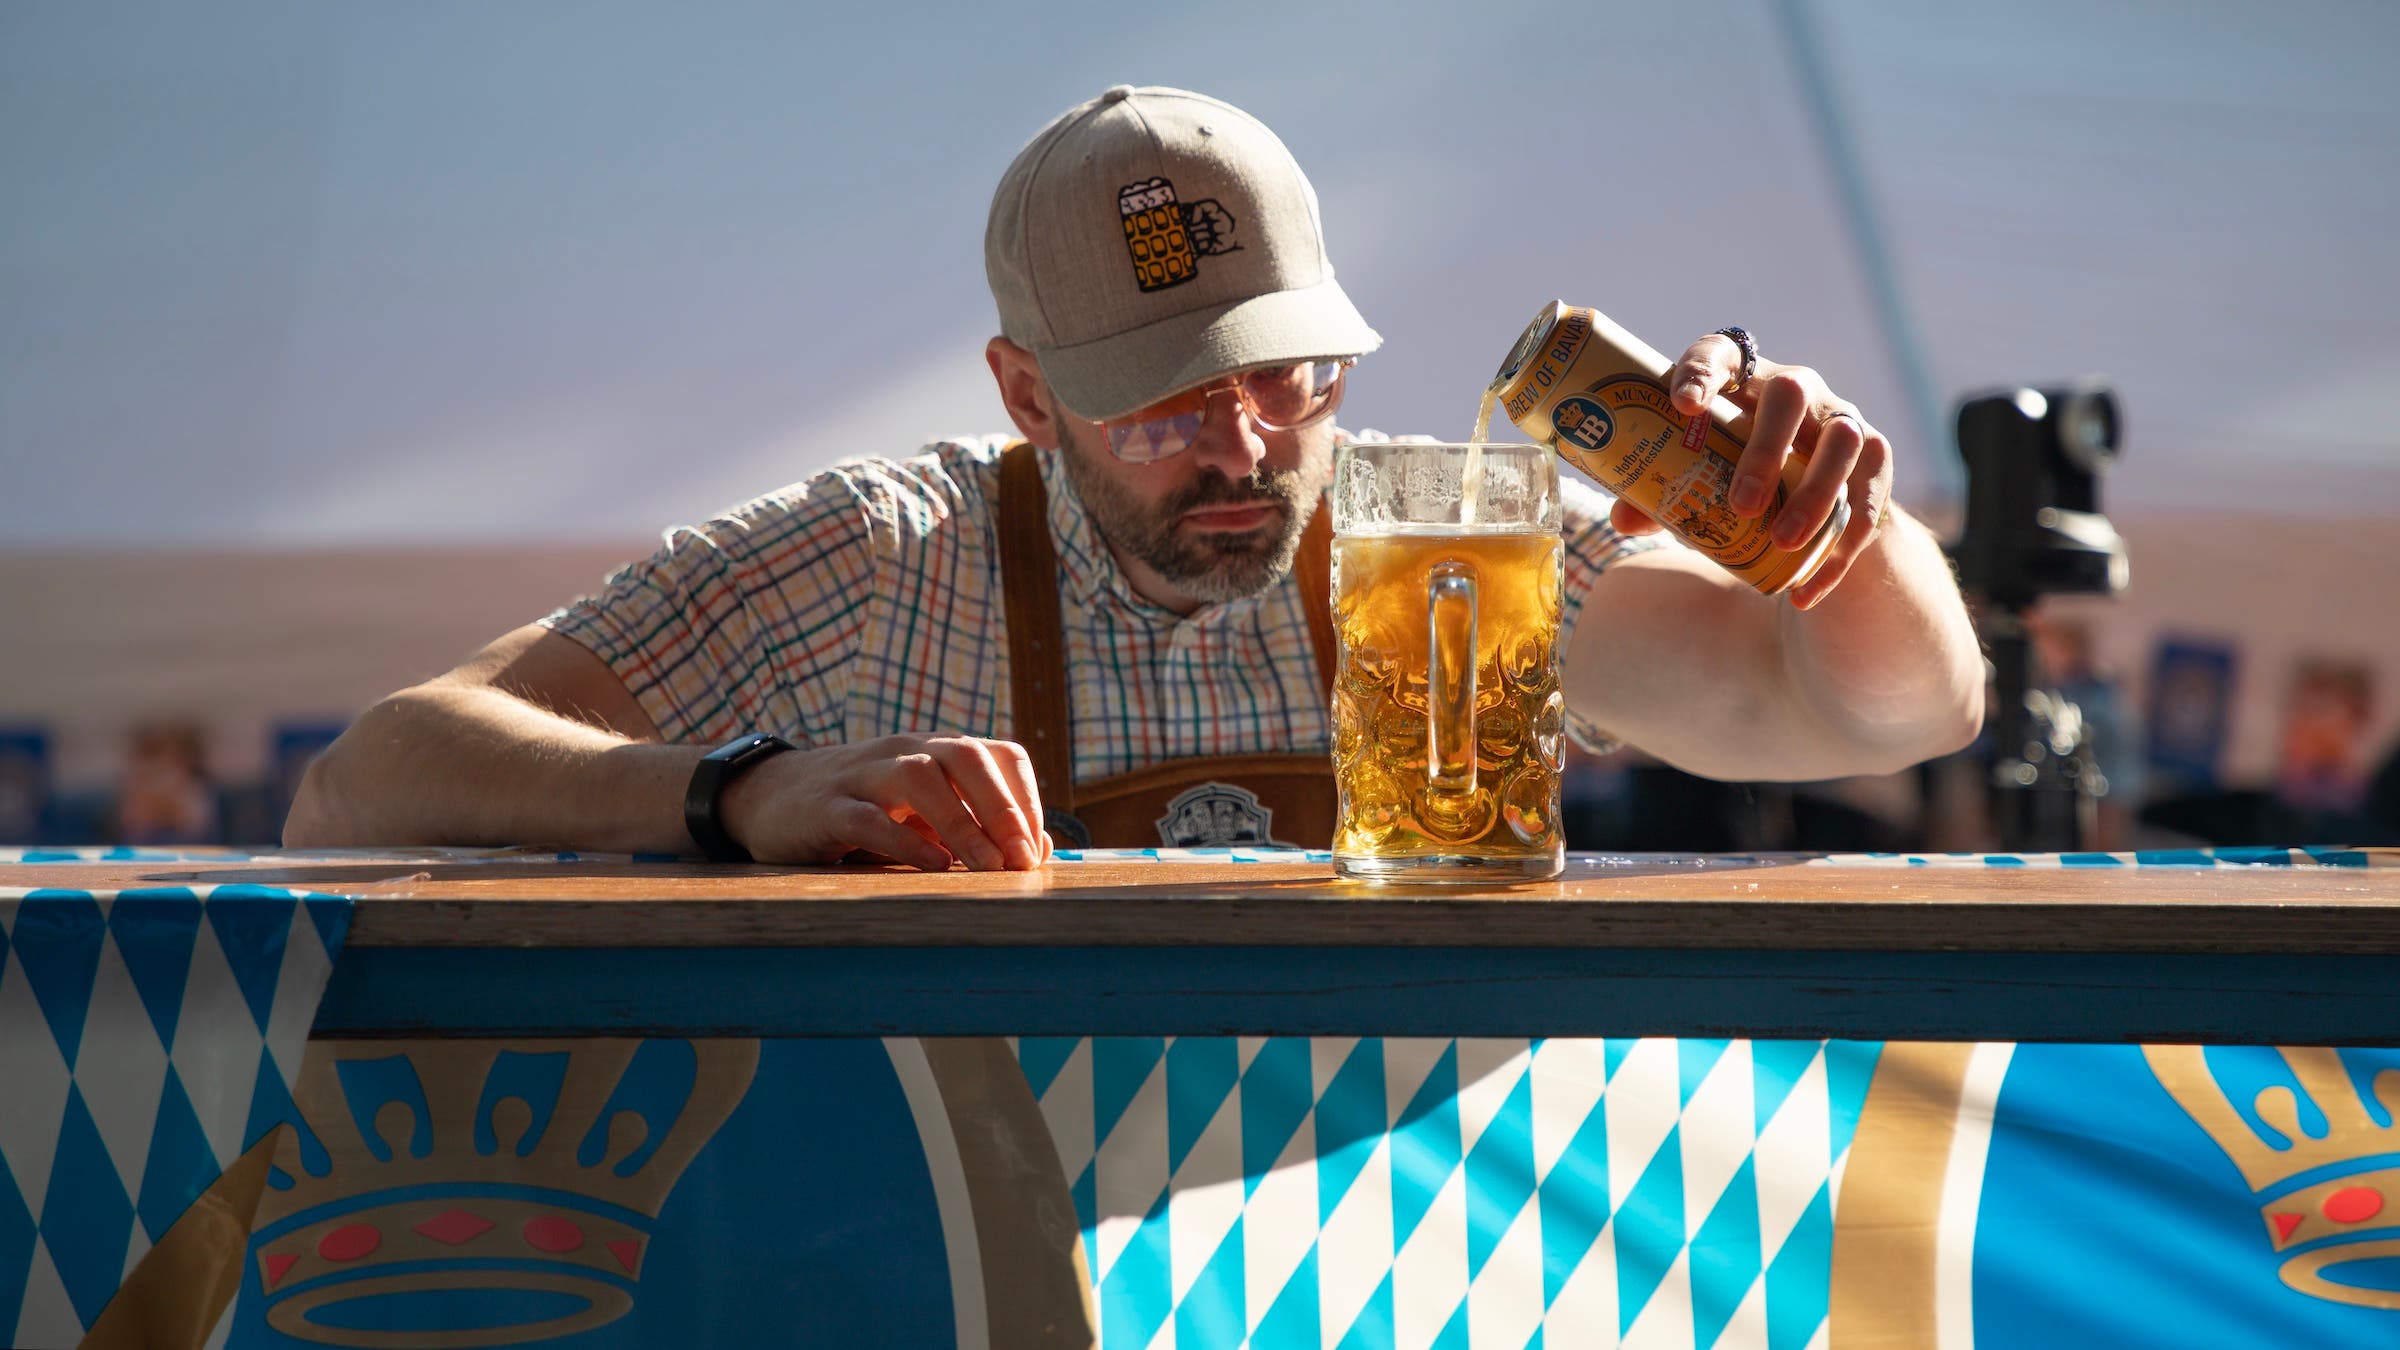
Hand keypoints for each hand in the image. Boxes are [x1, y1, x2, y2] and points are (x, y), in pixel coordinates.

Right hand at [719, 735, 1048, 870]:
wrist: (769, 798)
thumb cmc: (862, 811)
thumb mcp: (922, 816)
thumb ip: (977, 828)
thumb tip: (1039, 850)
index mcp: (936, 750)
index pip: (998, 755)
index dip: (1025, 798)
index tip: (1035, 850)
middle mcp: (905, 751)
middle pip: (965, 756)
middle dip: (1002, 807)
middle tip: (1021, 860)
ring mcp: (862, 774)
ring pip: (918, 777)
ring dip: (961, 822)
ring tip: (987, 867)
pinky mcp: (824, 807)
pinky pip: (867, 817)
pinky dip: (903, 841)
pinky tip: (932, 867)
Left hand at [1609, 334, 1893, 609]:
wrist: (1808, 478)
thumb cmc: (1730, 465)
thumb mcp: (1695, 472)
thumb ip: (1656, 492)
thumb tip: (1625, 519)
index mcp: (1741, 377)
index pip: (1718, 354)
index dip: (1700, 372)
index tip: (1682, 405)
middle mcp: (1797, 386)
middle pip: (1792, 393)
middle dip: (1767, 450)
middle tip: (1743, 506)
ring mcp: (1840, 418)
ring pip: (1845, 441)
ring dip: (1816, 495)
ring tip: (1783, 544)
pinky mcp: (1873, 460)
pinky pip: (1870, 498)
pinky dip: (1839, 550)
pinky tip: (1805, 590)